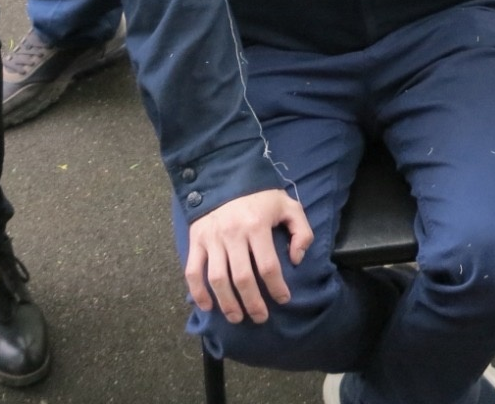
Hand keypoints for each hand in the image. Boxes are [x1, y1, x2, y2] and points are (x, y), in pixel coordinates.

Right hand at [184, 190, 313, 322]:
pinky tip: (207, 307)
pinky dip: (198, 292)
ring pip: (218, 279)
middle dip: (253, 303)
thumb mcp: (288, 205)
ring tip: (237, 318)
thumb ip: (301, 231)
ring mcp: (212, 238)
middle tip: (260, 318)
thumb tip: (296, 259)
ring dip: (227, 304)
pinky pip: (193, 271)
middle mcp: (233, 234)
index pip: (268, 266)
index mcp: (257, 225)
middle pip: (242, 278)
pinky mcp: (196, 240)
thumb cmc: (260, 196)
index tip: (283, 300)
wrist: (226, 176)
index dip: (277, 287)